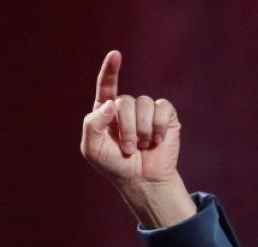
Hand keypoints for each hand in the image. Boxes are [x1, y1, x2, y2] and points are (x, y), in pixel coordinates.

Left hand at [81, 51, 195, 225]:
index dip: (110, 70)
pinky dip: (158, 127)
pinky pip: (162, 108)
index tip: (115, 55)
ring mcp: (146, 110)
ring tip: (141, 147)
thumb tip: (110, 103)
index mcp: (106, 111)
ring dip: (142, 131)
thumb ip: (92, 124)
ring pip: (144, 104)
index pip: (107, 86)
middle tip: (127, 149)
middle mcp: (126, 107)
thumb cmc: (114, 165)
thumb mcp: (92, 148)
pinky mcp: (165, 115)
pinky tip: (156, 141)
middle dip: (126, 128)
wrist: (142, 181)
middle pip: (125, 101)